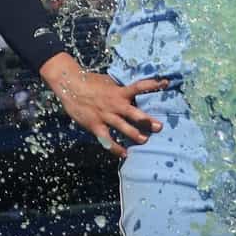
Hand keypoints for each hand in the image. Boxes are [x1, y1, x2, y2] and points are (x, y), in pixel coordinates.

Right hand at [40, 53, 168, 157]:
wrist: (70, 85)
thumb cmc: (90, 82)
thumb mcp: (108, 82)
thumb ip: (120, 88)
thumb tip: (133, 90)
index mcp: (119, 92)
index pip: (140, 86)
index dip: (153, 85)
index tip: (166, 83)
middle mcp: (115, 104)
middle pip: (134, 113)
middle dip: (147, 121)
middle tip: (160, 127)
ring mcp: (105, 116)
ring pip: (123, 128)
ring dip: (135, 135)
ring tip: (144, 141)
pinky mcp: (96, 125)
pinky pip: (107, 140)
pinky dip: (115, 148)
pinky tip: (124, 154)